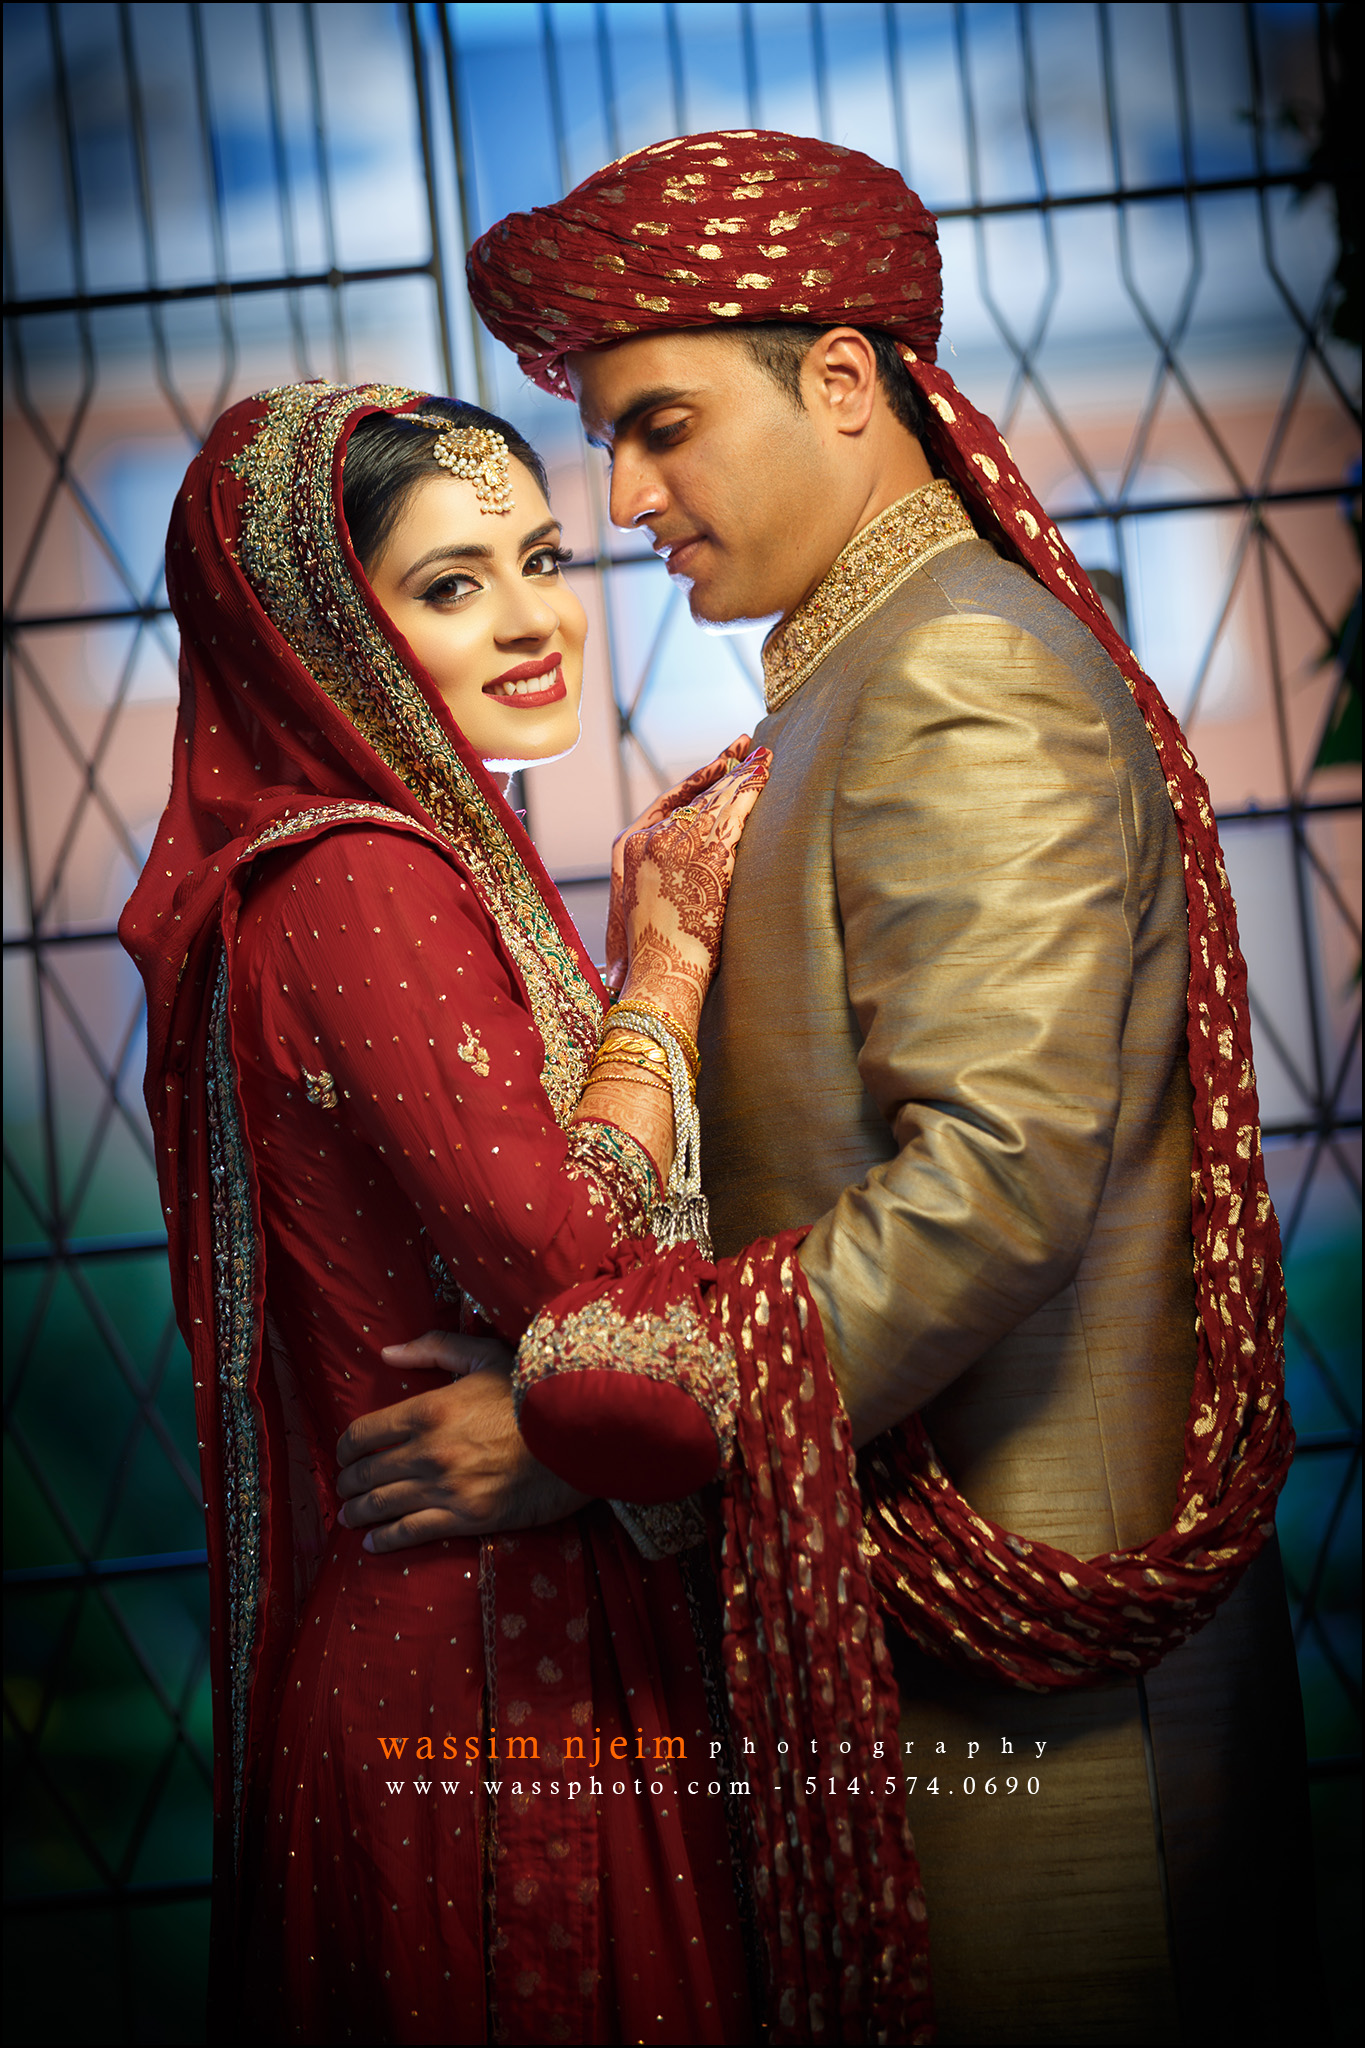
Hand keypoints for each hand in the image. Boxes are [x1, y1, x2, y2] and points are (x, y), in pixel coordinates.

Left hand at [335, 1331, 588, 1549]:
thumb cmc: (532, 1391)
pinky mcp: (467, 1517)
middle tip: (342, 1488)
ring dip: (357, 1512)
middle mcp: (428, 1451)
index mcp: (427, 1409)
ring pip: (382, 1504)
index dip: (344, 1448)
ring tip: (348, 1516)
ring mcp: (445, 1487)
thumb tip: (388, 1352)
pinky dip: (385, 1539)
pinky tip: (372, 1542)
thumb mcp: (485, 1354)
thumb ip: (434, 1348)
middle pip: (365, 1473)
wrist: (579, 1434)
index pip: (362, 1434)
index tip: (343, 1455)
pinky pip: (412, 1532)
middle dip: (347, 1482)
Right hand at [604, 735, 754, 990]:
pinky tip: (766, 773)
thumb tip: (677, 873)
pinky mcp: (701, 850)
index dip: (697, 780)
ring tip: (766, 759)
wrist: (657, 977)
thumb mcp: (639, 909)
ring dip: (744, 776)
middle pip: (694, 795)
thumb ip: (656, 880)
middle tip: (751, 750)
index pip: (667, 802)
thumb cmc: (653, 957)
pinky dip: (752, 787)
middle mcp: (645, 837)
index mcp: (626, 848)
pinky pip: (732, 808)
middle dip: (726, 770)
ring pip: (715, 798)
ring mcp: (673, 840)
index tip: (719, 763)